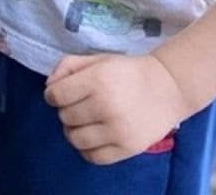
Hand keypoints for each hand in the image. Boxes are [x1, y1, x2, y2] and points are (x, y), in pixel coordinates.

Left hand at [43, 53, 188, 164]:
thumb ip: (68, 67)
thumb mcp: (97, 60)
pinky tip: (93, 136)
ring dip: (73, 130)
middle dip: (66, 110)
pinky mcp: (127, 148)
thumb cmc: (127, 71)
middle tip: (78, 105)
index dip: (52, 94)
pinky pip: (93, 157)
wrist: (167, 88)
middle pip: (65, 116)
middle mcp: (106, 106)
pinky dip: (87, 148)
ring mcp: (117, 130)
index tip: (60, 93)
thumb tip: (49, 86)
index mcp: (97, 80)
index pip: (56, 95)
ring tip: (84, 121)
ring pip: (75, 139)